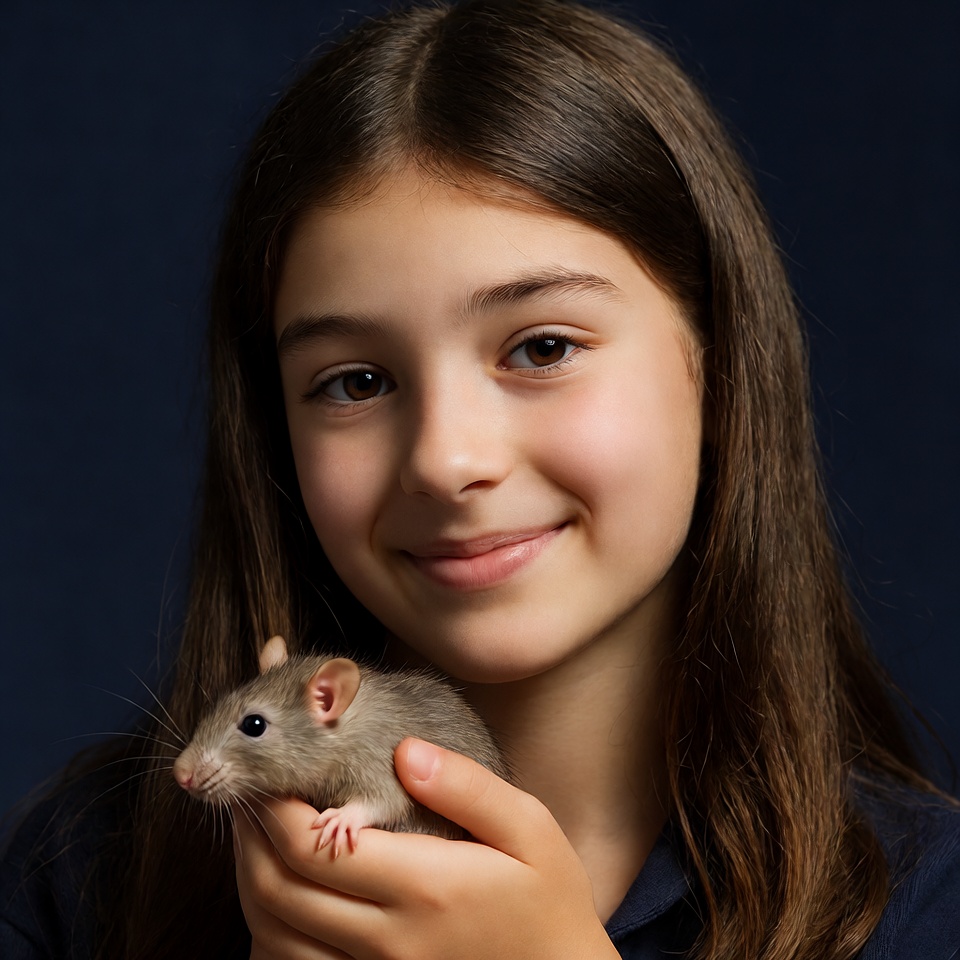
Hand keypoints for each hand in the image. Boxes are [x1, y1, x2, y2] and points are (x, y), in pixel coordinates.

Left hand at [233, 738, 619, 959]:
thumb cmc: (549, 900)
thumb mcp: (530, 829)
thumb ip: (467, 786)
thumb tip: (406, 750)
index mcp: (422, 885)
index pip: (311, 845)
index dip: (274, 807)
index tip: (267, 773)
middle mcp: (388, 936)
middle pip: (279, 889)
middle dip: (250, 836)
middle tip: (248, 794)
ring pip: (276, 934)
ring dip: (250, 880)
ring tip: (254, 834)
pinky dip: (269, 931)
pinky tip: (279, 891)